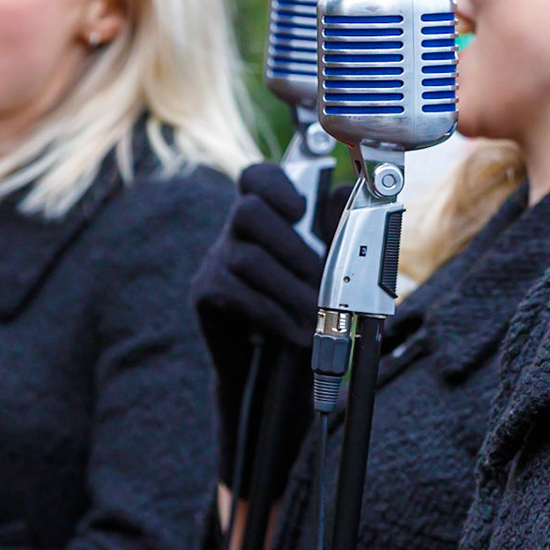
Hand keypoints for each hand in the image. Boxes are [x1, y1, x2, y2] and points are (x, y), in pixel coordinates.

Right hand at [193, 164, 325, 491]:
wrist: (275, 372)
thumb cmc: (306, 311)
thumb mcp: (329, 271)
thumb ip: (334, 231)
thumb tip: (345, 188)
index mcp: (267, 217)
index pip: (256, 177)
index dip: (275, 183)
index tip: (300, 207)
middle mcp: (234, 233)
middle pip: (247, 211)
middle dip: (290, 243)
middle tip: (320, 277)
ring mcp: (216, 261)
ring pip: (247, 258)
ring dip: (290, 289)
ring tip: (318, 315)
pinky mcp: (205, 294)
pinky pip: (236, 294)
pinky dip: (273, 314)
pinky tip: (297, 333)